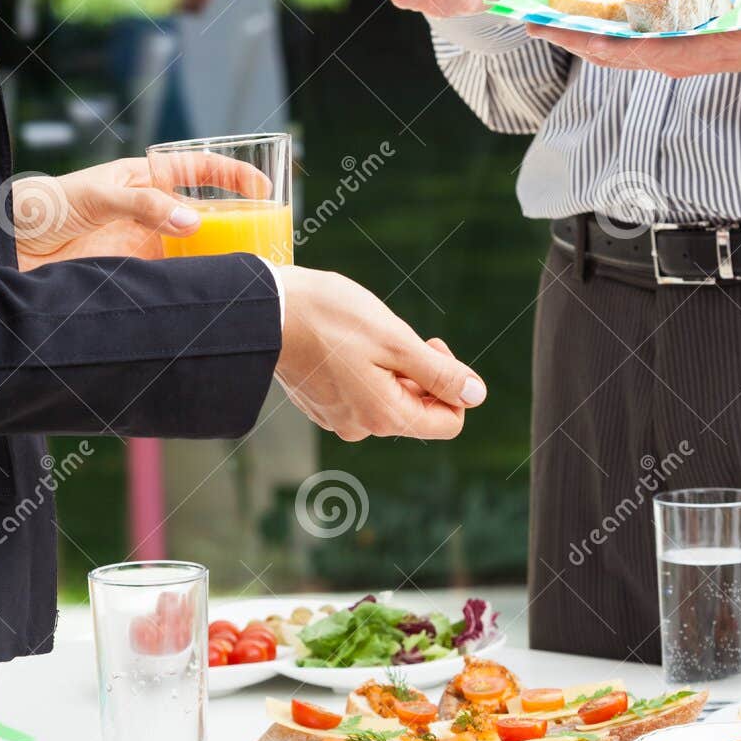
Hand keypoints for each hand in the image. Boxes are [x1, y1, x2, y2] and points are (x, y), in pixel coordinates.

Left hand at [13, 155, 269, 269]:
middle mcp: (148, 212)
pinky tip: (206, 296)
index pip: (198, 170)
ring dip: (217, 259)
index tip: (262, 189)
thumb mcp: (91, 196)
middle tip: (266, 238)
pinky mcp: (132, 278)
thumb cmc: (38, 207)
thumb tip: (191, 220)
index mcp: (142, 179)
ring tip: (245, 271)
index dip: (232, 176)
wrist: (1, 249)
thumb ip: (140, 206)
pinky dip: (191, 287)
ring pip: (193, 250)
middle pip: (205, 214)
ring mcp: (142, 246)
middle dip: (237, 223)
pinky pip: (171, 281)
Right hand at [273, 266, 486, 440]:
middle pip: (417, 409)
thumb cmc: (331, 319)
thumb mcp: (396, 340)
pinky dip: (365, 369)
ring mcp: (338, 418)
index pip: (447, 423)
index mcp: (384, 417)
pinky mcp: (320, 404)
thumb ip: (440, 373)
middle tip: (402, 335)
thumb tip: (476, 396)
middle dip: (420, 372)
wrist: (264, 312)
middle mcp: (361, 428)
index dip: (453, 386)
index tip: (432, 347)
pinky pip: (359, 393)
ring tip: (366, 336)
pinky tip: (344, 343)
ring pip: (388, 398)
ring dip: (391, 368)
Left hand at [525, 0, 740, 78]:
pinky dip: (598, 33)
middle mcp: (666, 59)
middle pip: (607, 53)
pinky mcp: (664, 49)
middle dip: (569, 38)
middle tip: (532, 25)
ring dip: (576, 37)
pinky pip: (622, 45)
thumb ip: (740, 10)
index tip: (564, 32)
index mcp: (683, 53)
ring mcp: (663, 57)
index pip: (628, 50)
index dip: (594, 40)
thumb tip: (729, 4)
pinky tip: (582, 20)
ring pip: (610, 52)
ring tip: (545, 24)